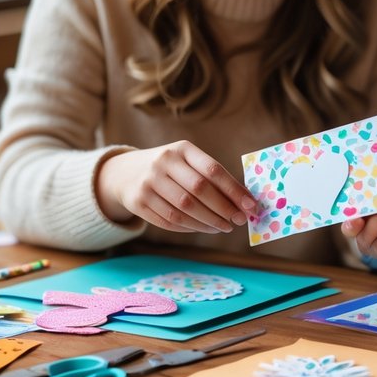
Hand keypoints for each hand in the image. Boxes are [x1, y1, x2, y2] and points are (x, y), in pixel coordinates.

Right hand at [96, 141, 257, 232]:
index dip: (234, 190)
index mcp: (181, 149)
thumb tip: (244, 200)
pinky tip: (204, 228)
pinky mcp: (138, 202)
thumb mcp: (187, 161)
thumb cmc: (170, 168)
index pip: (212, 170)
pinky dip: (191, 228)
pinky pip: (170, 221)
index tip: (251, 205)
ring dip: (209, 222)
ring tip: (225, 227)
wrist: (125, 172)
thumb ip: (212, 177)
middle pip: (199, 190)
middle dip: (223, 209)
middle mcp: (162, 162)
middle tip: (240, 220)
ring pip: (184, 209)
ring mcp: (148, 182)